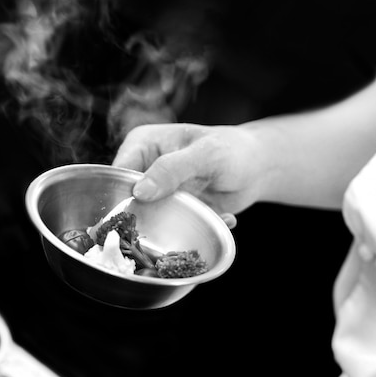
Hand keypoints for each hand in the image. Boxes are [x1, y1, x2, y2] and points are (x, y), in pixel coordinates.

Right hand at [112, 123, 267, 217]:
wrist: (258, 168)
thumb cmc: (232, 150)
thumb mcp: (205, 155)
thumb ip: (171, 169)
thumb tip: (139, 191)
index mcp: (142, 145)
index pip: (117, 173)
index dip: (119, 196)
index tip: (134, 215)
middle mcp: (144, 170)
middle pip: (126, 200)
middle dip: (145, 217)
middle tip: (170, 224)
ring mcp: (157, 194)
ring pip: (147, 219)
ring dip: (174, 226)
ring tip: (202, 219)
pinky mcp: (171, 213)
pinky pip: (169, 229)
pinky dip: (193, 231)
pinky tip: (221, 218)